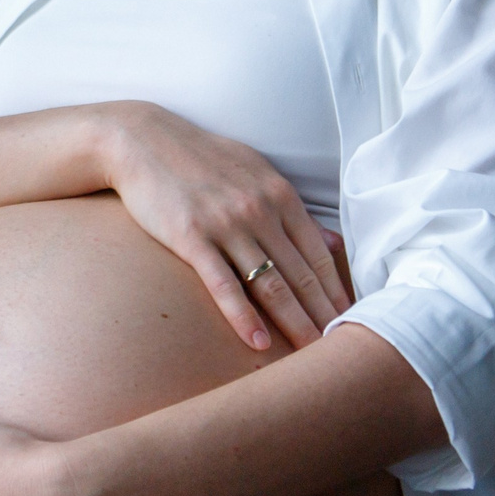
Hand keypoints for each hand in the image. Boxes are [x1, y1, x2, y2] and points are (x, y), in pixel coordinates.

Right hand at [91, 101, 350, 351]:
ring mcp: (225, 224)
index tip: (353, 322)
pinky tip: (258, 342)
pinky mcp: (191, 236)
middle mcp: (259, 210)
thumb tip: (335, 243)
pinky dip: (242, 316)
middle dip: (323, 316)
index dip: (336, 292)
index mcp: (280, 195)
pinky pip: (223, 284)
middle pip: (300, 275)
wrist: (141, 141)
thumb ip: (295, 210)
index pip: (318, 255)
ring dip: (294, 323)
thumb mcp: (256, 173)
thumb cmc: (201, 158)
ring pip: (269, 284)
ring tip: (312, 354)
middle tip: (341, 350)